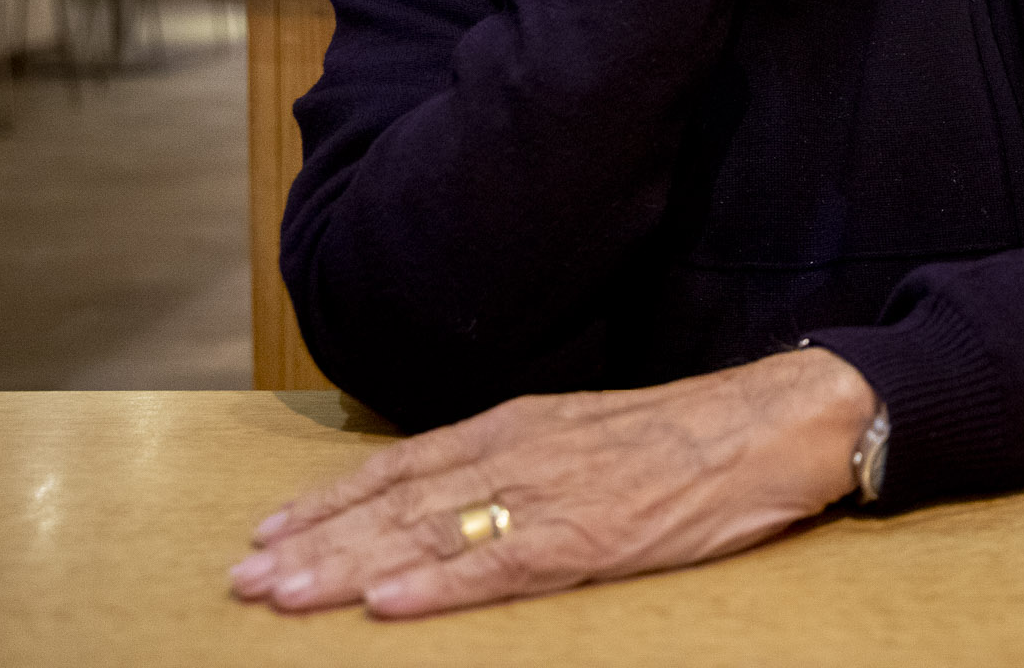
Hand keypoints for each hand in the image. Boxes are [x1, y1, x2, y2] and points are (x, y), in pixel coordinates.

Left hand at [228, 349, 876, 618]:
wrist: (778, 419)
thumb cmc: (694, 434)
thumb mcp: (593, 433)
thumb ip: (529, 461)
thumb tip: (468, 498)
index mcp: (522, 425)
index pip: (404, 467)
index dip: (333, 502)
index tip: (270, 533)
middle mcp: (523, 451)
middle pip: (400, 502)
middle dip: (318, 542)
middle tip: (245, 579)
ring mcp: (556, 492)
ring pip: (432, 533)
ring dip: (350, 567)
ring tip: (285, 594)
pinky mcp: (596, 534)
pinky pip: (503, 563)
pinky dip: (438, 584)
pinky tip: (387, 604)